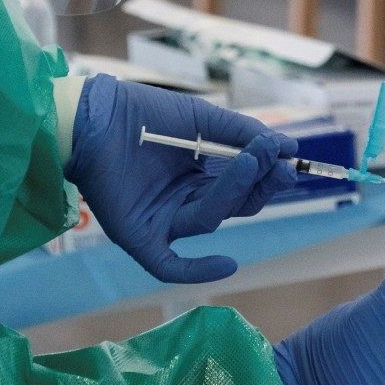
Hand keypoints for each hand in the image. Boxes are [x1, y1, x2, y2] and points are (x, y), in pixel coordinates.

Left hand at [63, 75, 299, 283]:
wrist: (94, 116)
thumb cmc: (143, 114)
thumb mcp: (201, 119)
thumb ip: (242, 134)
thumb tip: (289, 149)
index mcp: (200, 175)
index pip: (243, 184)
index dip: (266, 173)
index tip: (288, 156)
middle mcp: (185, 200)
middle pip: (233, 205)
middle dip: (258, 185)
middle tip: (279, 166)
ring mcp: (164, 220)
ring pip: (209, 219)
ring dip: (233, 193)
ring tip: (249, 162)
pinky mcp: (140, 237)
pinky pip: (171, 264)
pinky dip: (197, 270)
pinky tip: (227, 263)